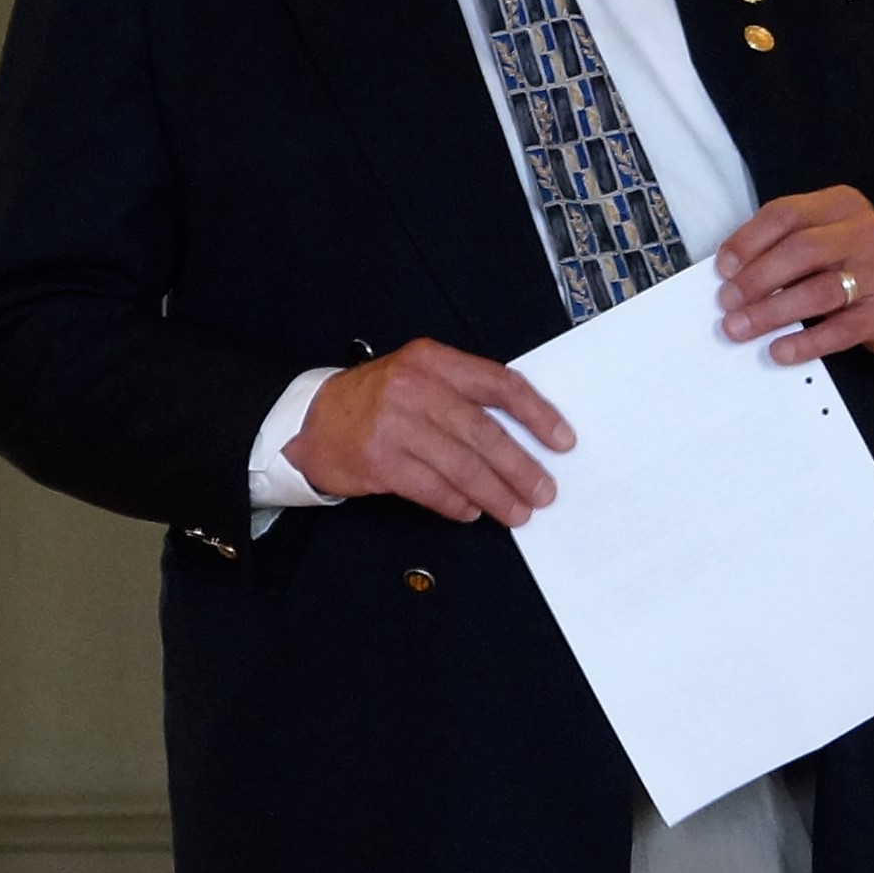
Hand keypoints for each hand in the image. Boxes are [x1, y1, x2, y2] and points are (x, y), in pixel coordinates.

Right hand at [287, 340, 573, 525]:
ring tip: (517, 512)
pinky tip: (472, 512)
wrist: (310, 419)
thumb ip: (465, 397)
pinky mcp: (378, 460)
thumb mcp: (419, 379)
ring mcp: (394, 424)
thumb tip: (526, 438)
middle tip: (545, 492)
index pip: (499, 384)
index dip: (537, 414)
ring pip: (462, 465)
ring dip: (496, 494)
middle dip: (521, 467)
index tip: (563, 441)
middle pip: (484, 432)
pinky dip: (457, 504)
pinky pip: (432, 488)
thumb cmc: (377, 403)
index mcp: (434, 360)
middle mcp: (415, 387)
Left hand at [716, 188, 873, 363]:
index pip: (786, 214)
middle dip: (757, 278)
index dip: (749, 241)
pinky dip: (805, 342)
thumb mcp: (827, 237)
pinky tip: (779, 351)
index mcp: (841, 205)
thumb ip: (786, 244)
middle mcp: (864, 232)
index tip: (723, 268)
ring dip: (771, 312)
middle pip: (800, 251)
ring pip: (817, 291)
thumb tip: (732, 274)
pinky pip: (839, 330)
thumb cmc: (853, 264)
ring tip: (739, 328)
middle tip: (727, 303)